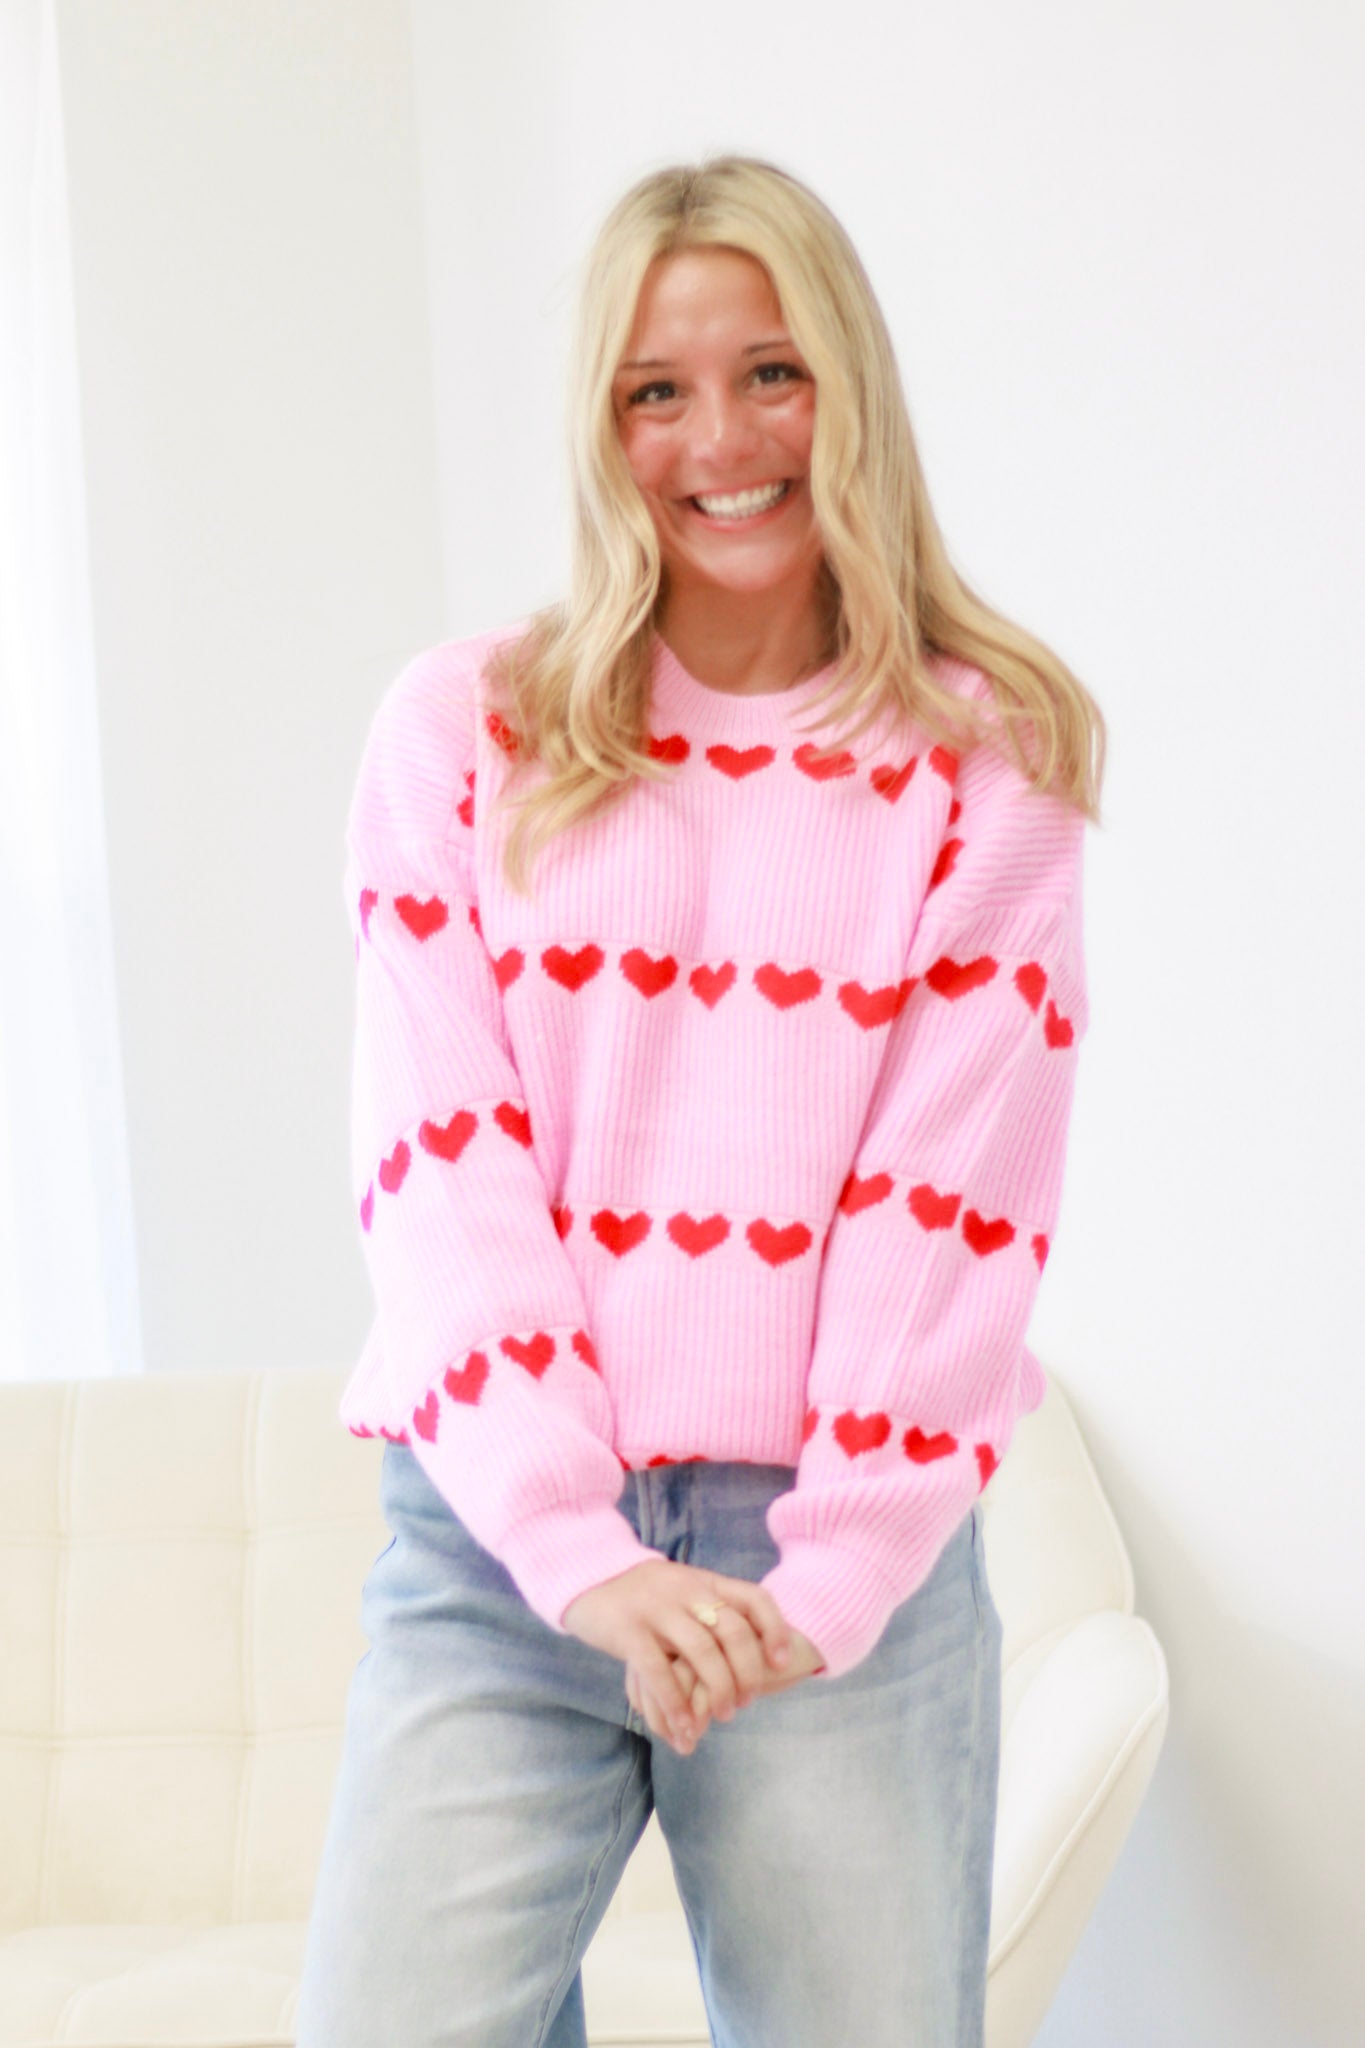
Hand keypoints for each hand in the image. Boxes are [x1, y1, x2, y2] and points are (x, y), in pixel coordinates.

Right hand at [563, 1559, 792, 1754]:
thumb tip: (754, 1651)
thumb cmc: (645, 1596)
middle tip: (747, 1701)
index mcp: (705, 1582)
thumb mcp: (684, 1591)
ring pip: (702, 1651)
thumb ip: (712, 1611)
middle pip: (733, 1630)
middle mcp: (686, 1590)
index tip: (782, 1663)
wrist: (589, 1575)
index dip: (775, 1630)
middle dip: (748, 1671)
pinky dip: (675, 1702)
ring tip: (724, 1715)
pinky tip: (684, 1725)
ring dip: (719, 1689)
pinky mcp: (628, 1630)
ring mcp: (657, 1608)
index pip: (754, 1598)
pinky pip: (657, 1669)